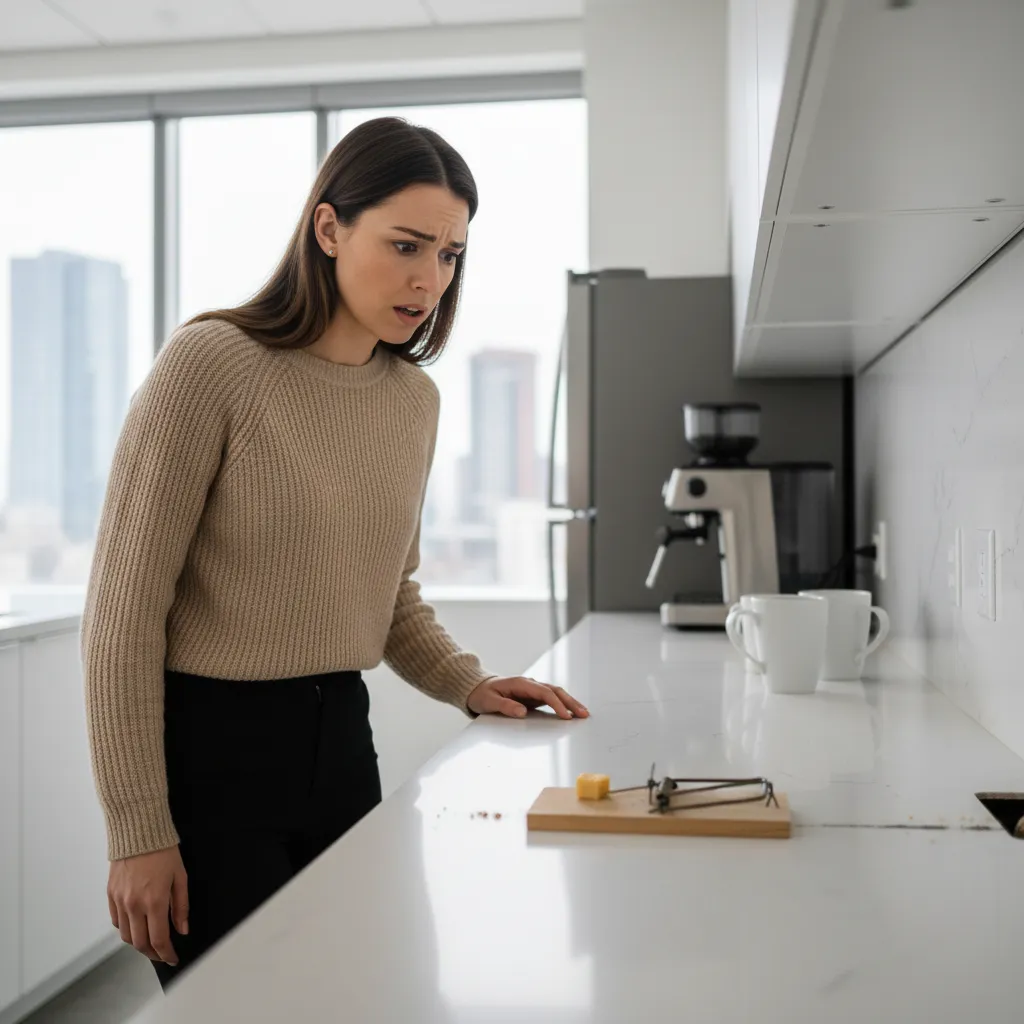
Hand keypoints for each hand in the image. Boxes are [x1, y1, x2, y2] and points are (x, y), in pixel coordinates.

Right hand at [108, 846, 188, 964]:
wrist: (138, 831)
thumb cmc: (163, 850)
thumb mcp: (180, 876)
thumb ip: (181, 906)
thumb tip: (182, 929)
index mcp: (154, 901)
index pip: (158, 939)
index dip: (166, 953)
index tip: (173, 958)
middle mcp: (133, 904)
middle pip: (140, 943)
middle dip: (152, 953)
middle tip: (162, 954)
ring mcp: (119, 900)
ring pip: (126, 935)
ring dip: (138, 944)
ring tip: (150, 942)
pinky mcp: (110, 894)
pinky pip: (116, 921)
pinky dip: (126, 929)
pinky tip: (136, 925)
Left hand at [467, 676, 589, 720]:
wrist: (478, 688)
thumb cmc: (483, 694)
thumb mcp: (489, 702)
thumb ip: (505, 706)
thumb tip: (523, 712)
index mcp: (521, 683)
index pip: (544, 692)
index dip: (556, 704)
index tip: (565, 716)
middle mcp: (530, 684)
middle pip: (555, 691)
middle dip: (570, 702)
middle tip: (583, 714)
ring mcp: (532, 689)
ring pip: (556, 693)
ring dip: (570, 702)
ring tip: (583, 713)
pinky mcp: (533, 696)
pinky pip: (552, 699)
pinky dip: (563, 704)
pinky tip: (571, 712)